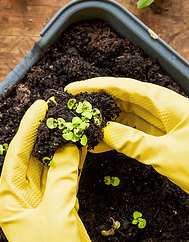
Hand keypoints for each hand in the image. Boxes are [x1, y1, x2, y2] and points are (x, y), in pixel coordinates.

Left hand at [0, 100, 90, 241]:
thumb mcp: (55, 215)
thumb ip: (62, 178)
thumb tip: (69, 148)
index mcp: (10, 197)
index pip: (16, 155)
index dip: (27, 128)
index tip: (39, 107)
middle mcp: (22, 196)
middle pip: (31, 156)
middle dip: (43, 133)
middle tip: (56, 110)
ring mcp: (41, 201)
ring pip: (50, 166)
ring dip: (60, 146)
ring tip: (70, 123)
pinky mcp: (59, 206)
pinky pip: (64, 178)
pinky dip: (73, 163)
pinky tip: (80, 147)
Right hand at [66, 77, 188, 193]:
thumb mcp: (166, 155)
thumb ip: (131, 141)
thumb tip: (101, 131)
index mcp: (169, 104)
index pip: (126, 87)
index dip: (97, 86)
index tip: (73, 89)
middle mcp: (165, 109)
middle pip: (124, 97)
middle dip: (98, 101)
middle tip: (73, 106)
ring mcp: (163, 124)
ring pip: (127, 115)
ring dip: (105, 120)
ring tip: (82, 125)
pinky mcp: (162, 138)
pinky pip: (133, 131)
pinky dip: (116, 136)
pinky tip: (99, 143)